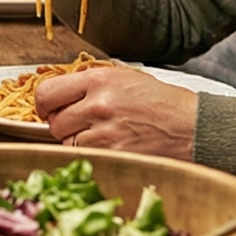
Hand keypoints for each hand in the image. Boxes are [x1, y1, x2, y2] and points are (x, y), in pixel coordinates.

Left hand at [38, 64, 197, 158]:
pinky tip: (106, 147)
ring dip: (74, 141)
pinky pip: (82, 156)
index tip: (47, 109)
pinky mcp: (113, 155)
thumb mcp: (125, 78)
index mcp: (99, 80)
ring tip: (98, 135)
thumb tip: (60, 94)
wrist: (193, 126)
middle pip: (53, 121)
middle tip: (79, 124)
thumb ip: (90, 84)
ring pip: (64, 141)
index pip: (46, 92)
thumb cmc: (162, 102)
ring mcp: (104, 132)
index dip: (43, 104)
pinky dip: (88, 154)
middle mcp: (98, 104)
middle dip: (61, 124)